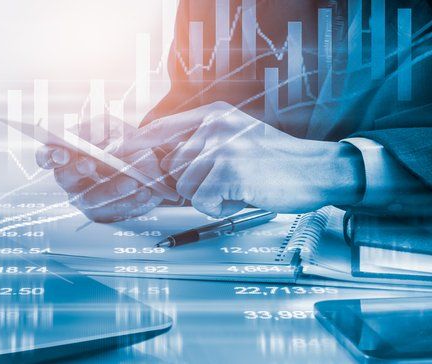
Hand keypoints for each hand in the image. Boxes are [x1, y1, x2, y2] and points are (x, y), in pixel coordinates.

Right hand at [36, 115, 163, 222]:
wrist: (150, 164)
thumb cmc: (123, 142)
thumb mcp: (113, 127)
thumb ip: (98, 128)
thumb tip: (87, 137)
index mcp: (67, 155)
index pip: (46, 156)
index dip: (48, 156)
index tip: (61, 153)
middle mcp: (71, 179)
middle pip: (64, 178)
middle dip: (76, 170)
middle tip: (89, 163)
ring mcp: (86, 199)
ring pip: (91, 198)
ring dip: (111, 189)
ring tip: (131, 181)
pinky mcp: (104, 214)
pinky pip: (114, 211)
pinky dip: (131, 201)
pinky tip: (144, 192)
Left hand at [115, 101, 364, 217]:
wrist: (317, 169)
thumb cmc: (277, 159)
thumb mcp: (237, 136)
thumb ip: (203, 143)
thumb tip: (165, 165)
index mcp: (214, 115)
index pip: (162, 127)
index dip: (139, 143)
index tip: (122, 153)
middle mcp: (215, 127)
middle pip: (171, 165)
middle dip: (190, 182)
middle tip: (221, 182)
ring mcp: (222, 148)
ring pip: (184, 186)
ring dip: (208, 196)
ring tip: (237, 187)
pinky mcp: (230, 172)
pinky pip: (202, 201)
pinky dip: (220, 207)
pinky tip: (241, 196)